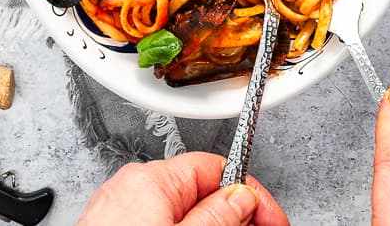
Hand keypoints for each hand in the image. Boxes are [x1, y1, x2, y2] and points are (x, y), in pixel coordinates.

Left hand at [75, 151, 289, 225]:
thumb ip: (216, 218)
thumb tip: (242, 197)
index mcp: (151, 180)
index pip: (216, 169)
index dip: (251, 196)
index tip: (272, 220)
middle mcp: (131, 187)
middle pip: (200, 194)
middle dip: (232, 219)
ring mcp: (117, 210)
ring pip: (180, 215)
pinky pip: (155, 223)